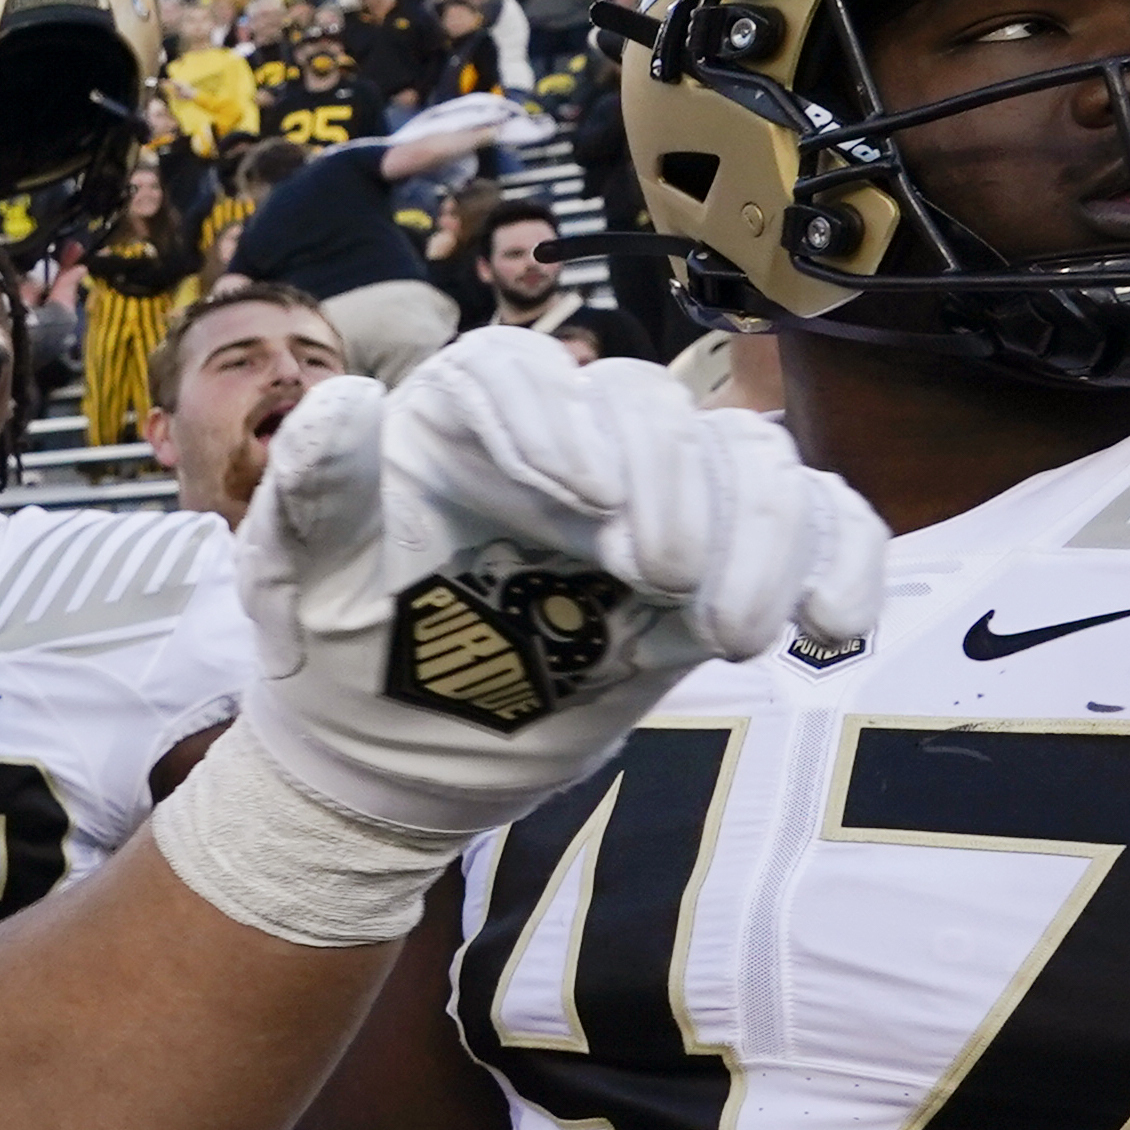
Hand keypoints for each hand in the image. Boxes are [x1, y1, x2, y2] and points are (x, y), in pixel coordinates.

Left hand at [229, 330, 885, 852]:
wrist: (381, 756)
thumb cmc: (327, 645)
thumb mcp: (290, 572)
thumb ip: (315, 486)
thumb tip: (344, 399)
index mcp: (454, 422)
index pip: (519, 374)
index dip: (560, 421)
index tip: (583, 499)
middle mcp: (559, 444)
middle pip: (649, 410)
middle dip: (672, 485)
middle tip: (658, 577)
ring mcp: (644, 504)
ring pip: (744, 460)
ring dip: (760, 535)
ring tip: (728, 632)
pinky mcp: (707, 569)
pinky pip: (807, 526)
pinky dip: (838, 558)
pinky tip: (831, 623)